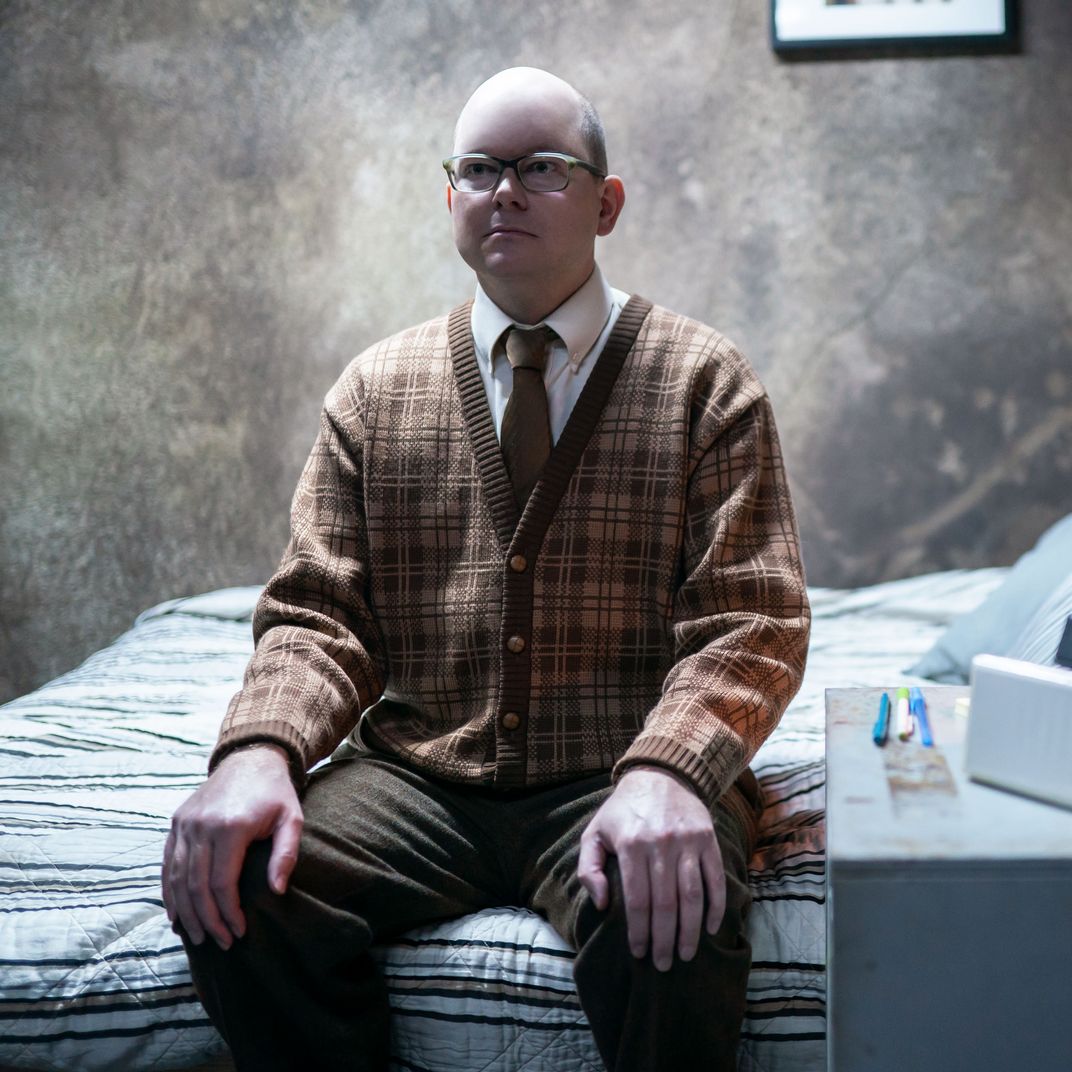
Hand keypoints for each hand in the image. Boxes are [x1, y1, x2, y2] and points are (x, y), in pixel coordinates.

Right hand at [162, 744, 302, 950]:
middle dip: (207, 920)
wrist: (250, 757)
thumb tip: (276, 891)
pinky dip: (170, 891)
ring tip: (198, 936)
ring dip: (186, 912)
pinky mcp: (177, 822)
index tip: (239, 933)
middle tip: (219, 943)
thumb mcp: (291, 819)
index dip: (228, 913)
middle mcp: (202, 826)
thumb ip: (285, 855)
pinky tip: (177, 914)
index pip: (222, 884)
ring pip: (178, 878)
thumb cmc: (275, 793)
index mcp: (231, 826)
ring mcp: (185, 823)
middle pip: (197, 886)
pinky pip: (169, 863)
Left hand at [577, 766, 724, 971]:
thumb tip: (601, 904)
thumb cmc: (622, 811)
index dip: (639, 932)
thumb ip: (588, 869)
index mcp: (631, 845)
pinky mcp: (707, 839)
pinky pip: (715, 879)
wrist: (660, 775)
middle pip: (666, 904)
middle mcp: (661, 844)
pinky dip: (715, 906)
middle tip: (663, 965)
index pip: (637, 900)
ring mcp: (688, 842)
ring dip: (690, 931)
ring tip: (686, 955)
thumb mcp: (595, 833)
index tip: (639, 954)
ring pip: (692, 896)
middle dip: (664, 940)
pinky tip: (709, 928)